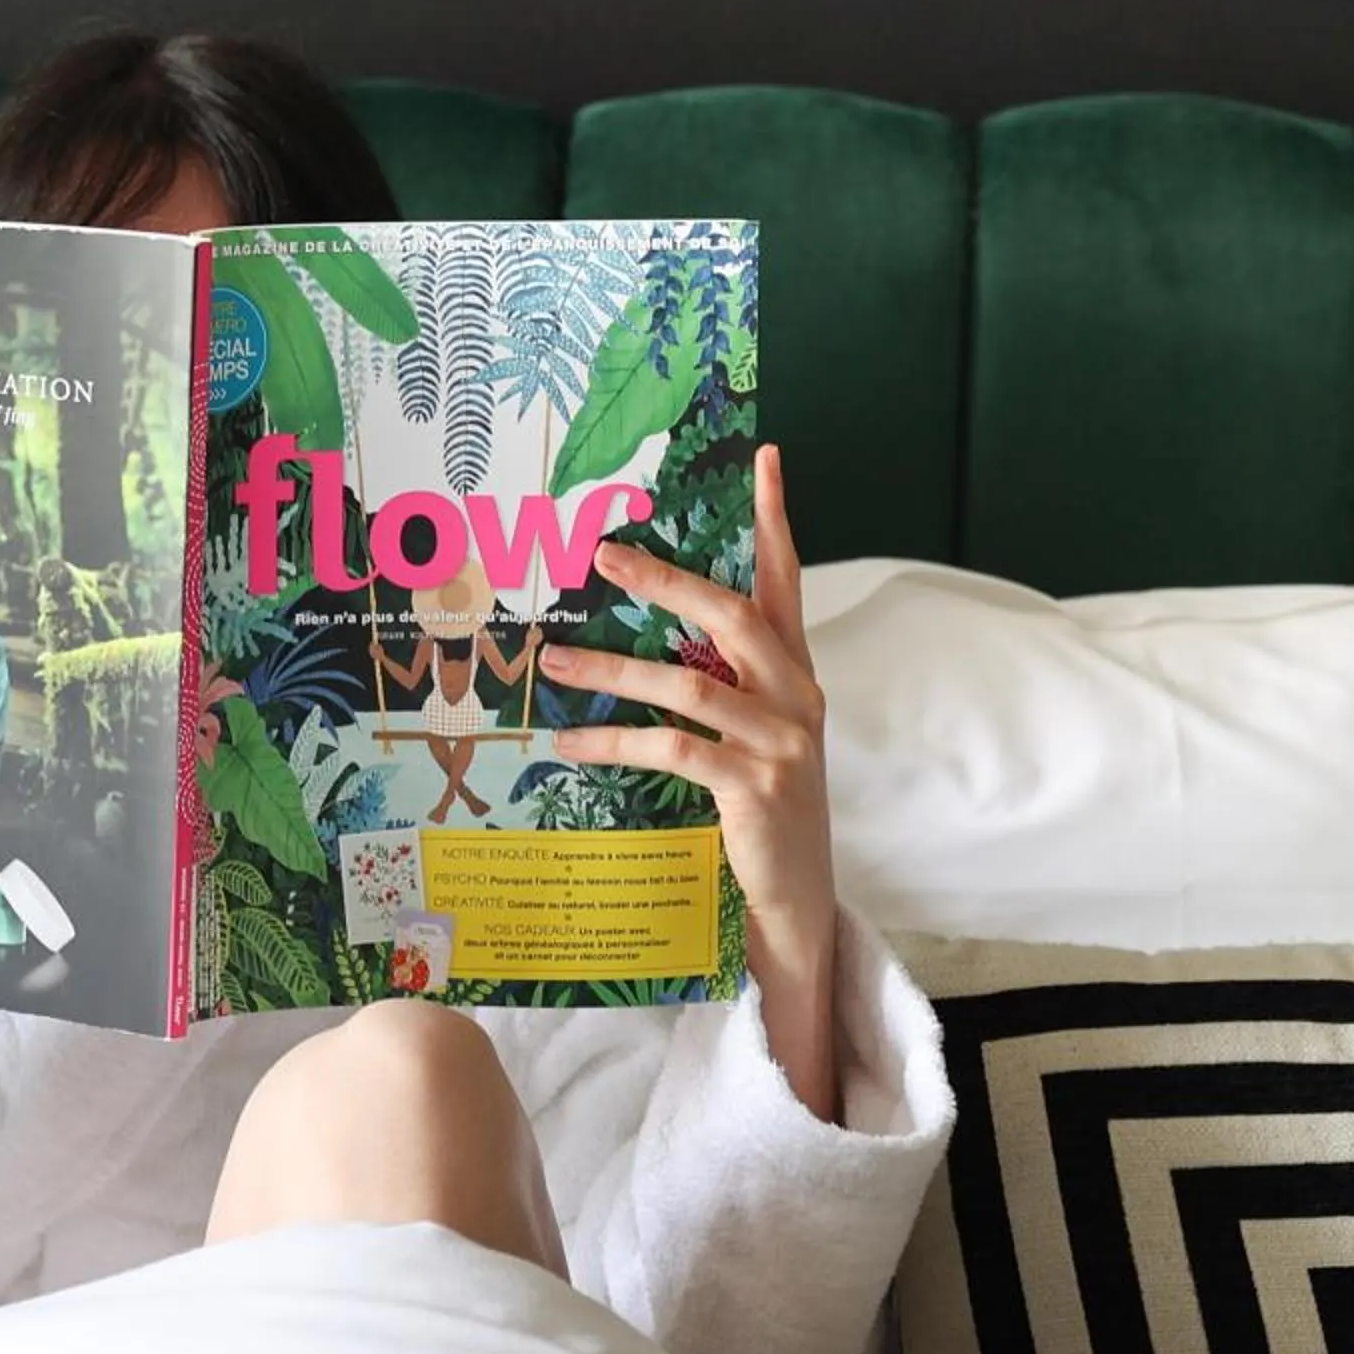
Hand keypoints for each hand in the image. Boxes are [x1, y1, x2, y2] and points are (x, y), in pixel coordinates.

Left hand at [539, 446, 841, 1122]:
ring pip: (691, 683)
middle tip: (607, 554)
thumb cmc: (759, 803)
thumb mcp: (751, 731)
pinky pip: (673, 749)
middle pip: (734, 616)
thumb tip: (659, 627)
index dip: (776, 520)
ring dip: (615, 668)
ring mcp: (781, 744)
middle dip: (668, 579)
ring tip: (556, 660)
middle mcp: (798, 697)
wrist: (792, 896)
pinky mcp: (753, 789)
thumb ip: (721, 676)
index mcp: (796, 673)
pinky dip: (615, 743)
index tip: (766, 457)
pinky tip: (570, 745)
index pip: (786, 581)